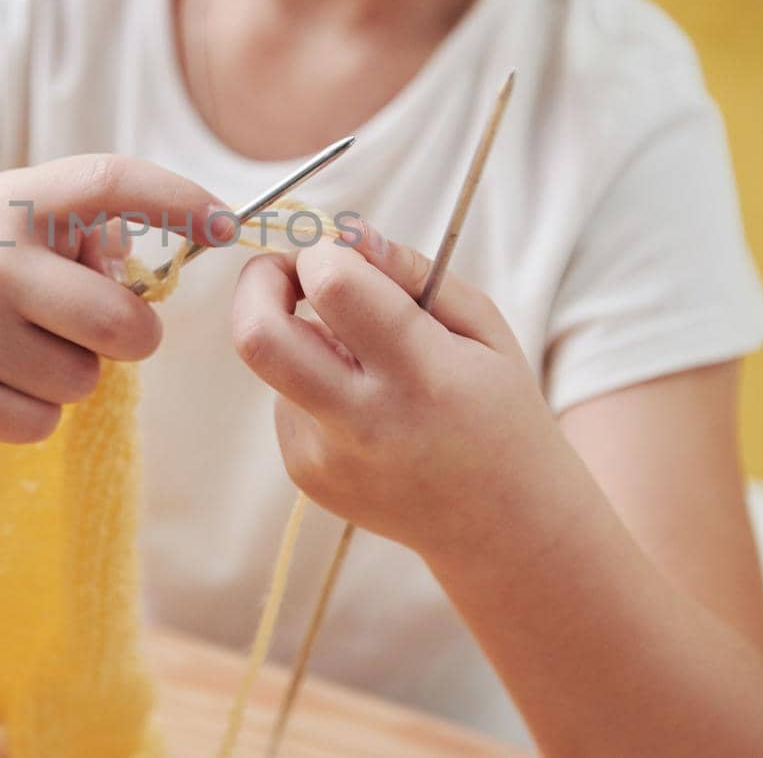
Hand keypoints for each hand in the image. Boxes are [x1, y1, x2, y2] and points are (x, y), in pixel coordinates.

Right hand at [0, 155, 232, 442]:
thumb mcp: (27, 215)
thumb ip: (96, 229)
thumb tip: (167, 264)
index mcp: (18, 201)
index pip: (111, 182)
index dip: (179, 200)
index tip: (229, 226)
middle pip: (123, 324)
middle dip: (130, 335)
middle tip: (97, 326)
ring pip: (86, 382)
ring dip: (73, 372)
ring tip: (26, 344)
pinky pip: (45, 423)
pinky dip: (36, 409)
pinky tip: (0, 376)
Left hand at [230, 216, 558, 556]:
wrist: (503, 528)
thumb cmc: (499, 411)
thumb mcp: (483, 327)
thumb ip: (410, 271)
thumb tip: (344, 234)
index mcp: (422, 374)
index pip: (333, 286)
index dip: (322, 253)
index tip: (336, 253)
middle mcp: (364, 421)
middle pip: (258, 336)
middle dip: (259, 283)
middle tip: (287, 273)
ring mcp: (326, 456)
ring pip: (275, 364)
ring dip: (305, 341)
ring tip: (369, 366)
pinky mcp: (305, 474)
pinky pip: (286, 401)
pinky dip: (314, 385)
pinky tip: (366, 410)